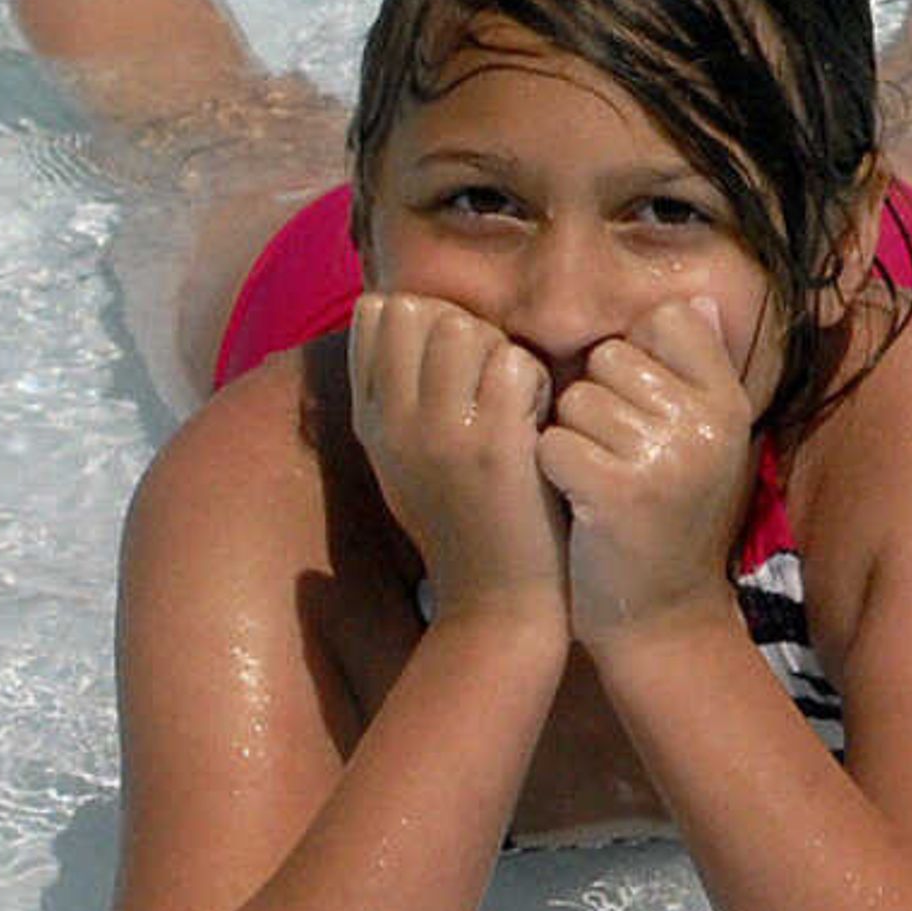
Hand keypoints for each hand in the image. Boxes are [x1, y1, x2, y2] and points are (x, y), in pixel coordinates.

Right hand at [347, 290, 570, 624]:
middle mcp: (395, 423)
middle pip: (424, 311)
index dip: (429, 319)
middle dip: (468, 330)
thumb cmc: (466, 523)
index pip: (377, 314)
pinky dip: (537, 382)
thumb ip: (394, 390)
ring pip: (467, 329)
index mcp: (371, 421)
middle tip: (493, 384)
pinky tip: (540, 420)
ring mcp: (441, 433)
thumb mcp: (404, 459)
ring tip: (517, 403)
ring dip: (502, 353)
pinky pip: (514, 363)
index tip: (456, 366)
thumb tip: (385, 306)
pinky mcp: (494, 446)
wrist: (497, 603)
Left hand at [538, 297, 760, 650]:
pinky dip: (552, 470)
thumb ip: (699, 371)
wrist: (663, 619)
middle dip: (597, 399)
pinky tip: (578, 501)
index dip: (634, 356)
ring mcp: (665, 456)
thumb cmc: (671, 519)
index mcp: (731, 402)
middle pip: (610, 356)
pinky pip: (553, 441)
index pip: (667, 320)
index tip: (641, 407)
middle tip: (619, 456)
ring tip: (600, 480)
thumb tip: (697, 298)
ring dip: (572, 436)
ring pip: (575, 398)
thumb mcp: (705, 442)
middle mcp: (708, 422)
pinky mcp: (616, 492)